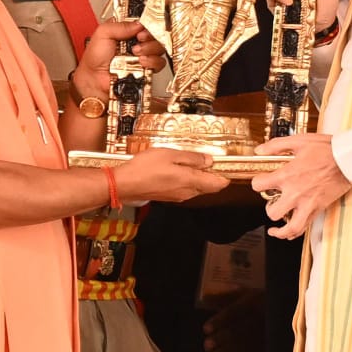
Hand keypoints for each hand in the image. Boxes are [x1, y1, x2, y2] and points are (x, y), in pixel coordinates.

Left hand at [73, 21, 165, 98]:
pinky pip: (159, 63)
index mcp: (126, 31)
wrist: (95, 80)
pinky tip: (141, 62)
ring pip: (158, 48)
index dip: (146, 23)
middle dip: (149, 36)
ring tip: (136, 52)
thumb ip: (120, 25)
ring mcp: (142, 55)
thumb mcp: (102, 33)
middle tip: (139, 39)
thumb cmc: (94, 59)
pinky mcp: (146, 68)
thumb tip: (139, 23)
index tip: (142, 26)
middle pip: (154, 33)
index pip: (144, 22)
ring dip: (150, 49)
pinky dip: (152, 61)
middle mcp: (136, 42)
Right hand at [115, 147, 229, 203]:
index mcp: (191, 182)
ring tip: (191, 161)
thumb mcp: (171, 155)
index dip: (226, 175)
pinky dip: (188, 180)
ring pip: (197, 187)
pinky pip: (186, 188)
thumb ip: (192, 158)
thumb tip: (209, 161)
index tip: (227, 164)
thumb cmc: (145, 168)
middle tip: (208, 158)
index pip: (218, 184)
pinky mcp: (170, 197)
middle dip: (212, 174)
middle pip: (209, 186)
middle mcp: (188, 193)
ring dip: (198, 176)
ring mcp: (179, 197)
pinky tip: (178, 169)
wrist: (125, 184)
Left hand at [251, 133, 351, 238]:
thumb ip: (276, 146)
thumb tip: (259, 150)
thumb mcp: (298, 141)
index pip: (259, 185)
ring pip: (289, 228)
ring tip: (275, 228)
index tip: (260, 181)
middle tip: (272, 201)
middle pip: (272, 211)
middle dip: (269, 207)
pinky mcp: (318, 208)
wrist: (348, 159)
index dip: (256, 182)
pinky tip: (288, 232)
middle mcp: (295, 193)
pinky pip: (304, 227)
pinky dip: (294, 233)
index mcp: (287, 176)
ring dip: (280, 229)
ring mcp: (308, 204)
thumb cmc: (326, 149)